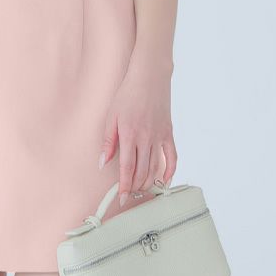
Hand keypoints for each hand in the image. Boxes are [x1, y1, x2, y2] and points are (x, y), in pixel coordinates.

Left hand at [98, 64, 176, 207]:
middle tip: (130, 195)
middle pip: (142, 171)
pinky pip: (172, 157)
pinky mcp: (169, 133)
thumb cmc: (127, 94)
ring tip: (142, 190)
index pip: (127, 167)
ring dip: (149, 181)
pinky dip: (169, 172)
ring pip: (156, 167)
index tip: (122, 198)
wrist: (149, 77)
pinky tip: (163, 181)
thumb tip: (103, 162)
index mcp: (130, 134)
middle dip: (136, 187)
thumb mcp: (111, 116)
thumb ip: (108, 141)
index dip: (125, 185)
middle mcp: (146, 138)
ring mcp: (160, 136)